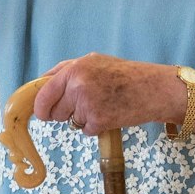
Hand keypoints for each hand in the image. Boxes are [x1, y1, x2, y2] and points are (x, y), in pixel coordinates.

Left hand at [33, 54, 180, 136]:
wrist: (153, 88)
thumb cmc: (125, 75)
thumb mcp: (94, 62)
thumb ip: (67, 71)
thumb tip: (41, 85)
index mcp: (74, 69)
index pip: (43, 93)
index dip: (41, 106)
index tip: (43, 113)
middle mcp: (78, 86)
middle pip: (54, 112)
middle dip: (64, 114)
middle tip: (85, 105)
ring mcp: (88, 104)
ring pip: (71, 122)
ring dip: (83, 119)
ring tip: (103, 105)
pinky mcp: (98, 121)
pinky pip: (86, 131)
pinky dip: (96, 127)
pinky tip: (111, 114)